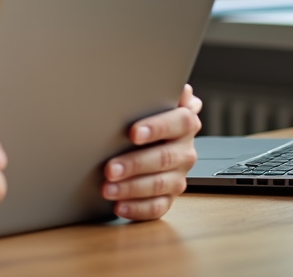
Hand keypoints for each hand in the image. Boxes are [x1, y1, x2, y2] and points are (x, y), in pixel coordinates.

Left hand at [101, 84, 201, 220]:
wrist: (150, 138)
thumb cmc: (145, 115)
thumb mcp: (151, 98)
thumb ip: (159, 89)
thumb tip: (176, 83)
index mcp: (184, 124)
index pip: (179, 122)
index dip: (157, 127)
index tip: (133, 132)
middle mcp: (185, 151)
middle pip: (163, 157)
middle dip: (134, 164)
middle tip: (109, 168)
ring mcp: (178, 175)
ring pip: (159, 185)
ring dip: (131, 188)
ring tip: (107, 188)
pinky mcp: (169, 197)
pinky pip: (157, 207)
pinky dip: (137, 209)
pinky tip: (119, 207)